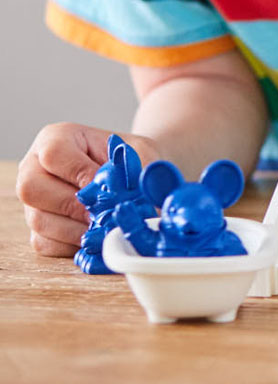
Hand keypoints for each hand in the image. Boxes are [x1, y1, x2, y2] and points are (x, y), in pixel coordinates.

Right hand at [16, 123, 158, 256]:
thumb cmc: (130, 158)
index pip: (54, 154)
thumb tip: (133, 198)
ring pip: (39, 220)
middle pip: (32, 190)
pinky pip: (46, 243)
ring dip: (76, 229)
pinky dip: (73, 244)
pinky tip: (96, 235)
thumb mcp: (139, 152)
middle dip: (72, 205)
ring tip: (105, 225)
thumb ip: (136, 168)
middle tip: (102, 213)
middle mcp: (34, 168)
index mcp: (55, 138)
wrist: (129, 173)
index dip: (80, 173)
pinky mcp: (37, 228)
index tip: (104, 185)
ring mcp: (32, 200)